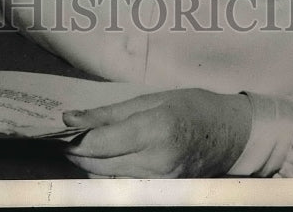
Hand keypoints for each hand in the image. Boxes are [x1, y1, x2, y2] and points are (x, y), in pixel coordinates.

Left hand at [62, 88, 251, 177]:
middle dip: (79, 152)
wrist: (231, 135)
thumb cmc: (193, 106)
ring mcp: (160, 184)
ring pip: (107, 179)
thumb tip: (71, 119)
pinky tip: (107, 158)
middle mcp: (157, 163)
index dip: (75, 140)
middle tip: (68, 136)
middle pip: (99, 165)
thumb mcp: (152, 99)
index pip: (101, 144)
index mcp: (155, 130)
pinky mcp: (161, 193)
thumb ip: (110, 113)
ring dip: (91, 164)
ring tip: (86, 144)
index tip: (61, 131)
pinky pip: (123, 185)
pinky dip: (109, 172)